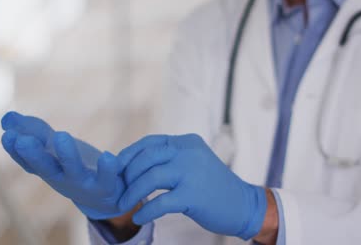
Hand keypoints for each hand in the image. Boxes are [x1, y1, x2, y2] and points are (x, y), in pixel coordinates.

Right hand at [0, 112, 127, 218]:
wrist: (104, 199)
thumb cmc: (74, 169)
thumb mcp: (54, 150)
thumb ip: (34, 132)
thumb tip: (7, 117)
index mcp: (48, 168)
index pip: (27, 160)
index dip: (15, 150)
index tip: (7, 135)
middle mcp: (61, 177)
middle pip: (45, 167)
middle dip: (34, 154)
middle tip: (23, 140)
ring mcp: (83, 183)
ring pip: (74, 170)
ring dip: (67, 155)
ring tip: (62, 135)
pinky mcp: (105, 186)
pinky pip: (106, 179)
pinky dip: (107, 168)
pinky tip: (107, 156)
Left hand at [118, 134, 267, 239]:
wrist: (243, 204)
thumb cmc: (213, 185)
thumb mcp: (195, 161)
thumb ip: (172, 158)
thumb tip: (136, 163)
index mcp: (187, 142)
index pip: (150, 142)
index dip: (129, 154)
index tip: (117, 169)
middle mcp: (189, 153)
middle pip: (146, 158)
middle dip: (127, 175)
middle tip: (120, 189)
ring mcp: (192, 173)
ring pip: (150, 178)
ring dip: (132, 193)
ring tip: (124, 205)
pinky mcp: (193, 196)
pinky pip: (160, 203)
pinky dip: (146, 211)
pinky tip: (140, 218)